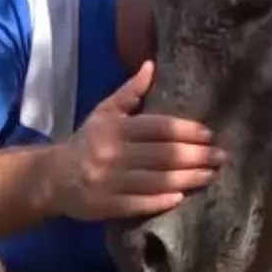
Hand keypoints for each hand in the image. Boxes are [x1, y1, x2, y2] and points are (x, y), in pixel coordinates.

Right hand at [47, 61, 225, 220]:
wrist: (50, 178)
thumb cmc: (87, 141)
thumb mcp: (105, 112)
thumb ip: (130, 91)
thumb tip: (151, 65)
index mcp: (114, 128)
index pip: (157, 127)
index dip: (186, 130)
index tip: (209, 134)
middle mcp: (111, 153)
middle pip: (162, 155)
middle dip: (195, 156)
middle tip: (221, 157)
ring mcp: (106, 181)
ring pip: (155, 180)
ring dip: (187, 178)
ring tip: (210, 175)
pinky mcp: (103, 206)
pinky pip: (137, 204)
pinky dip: (159, 201)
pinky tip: (181, 197)